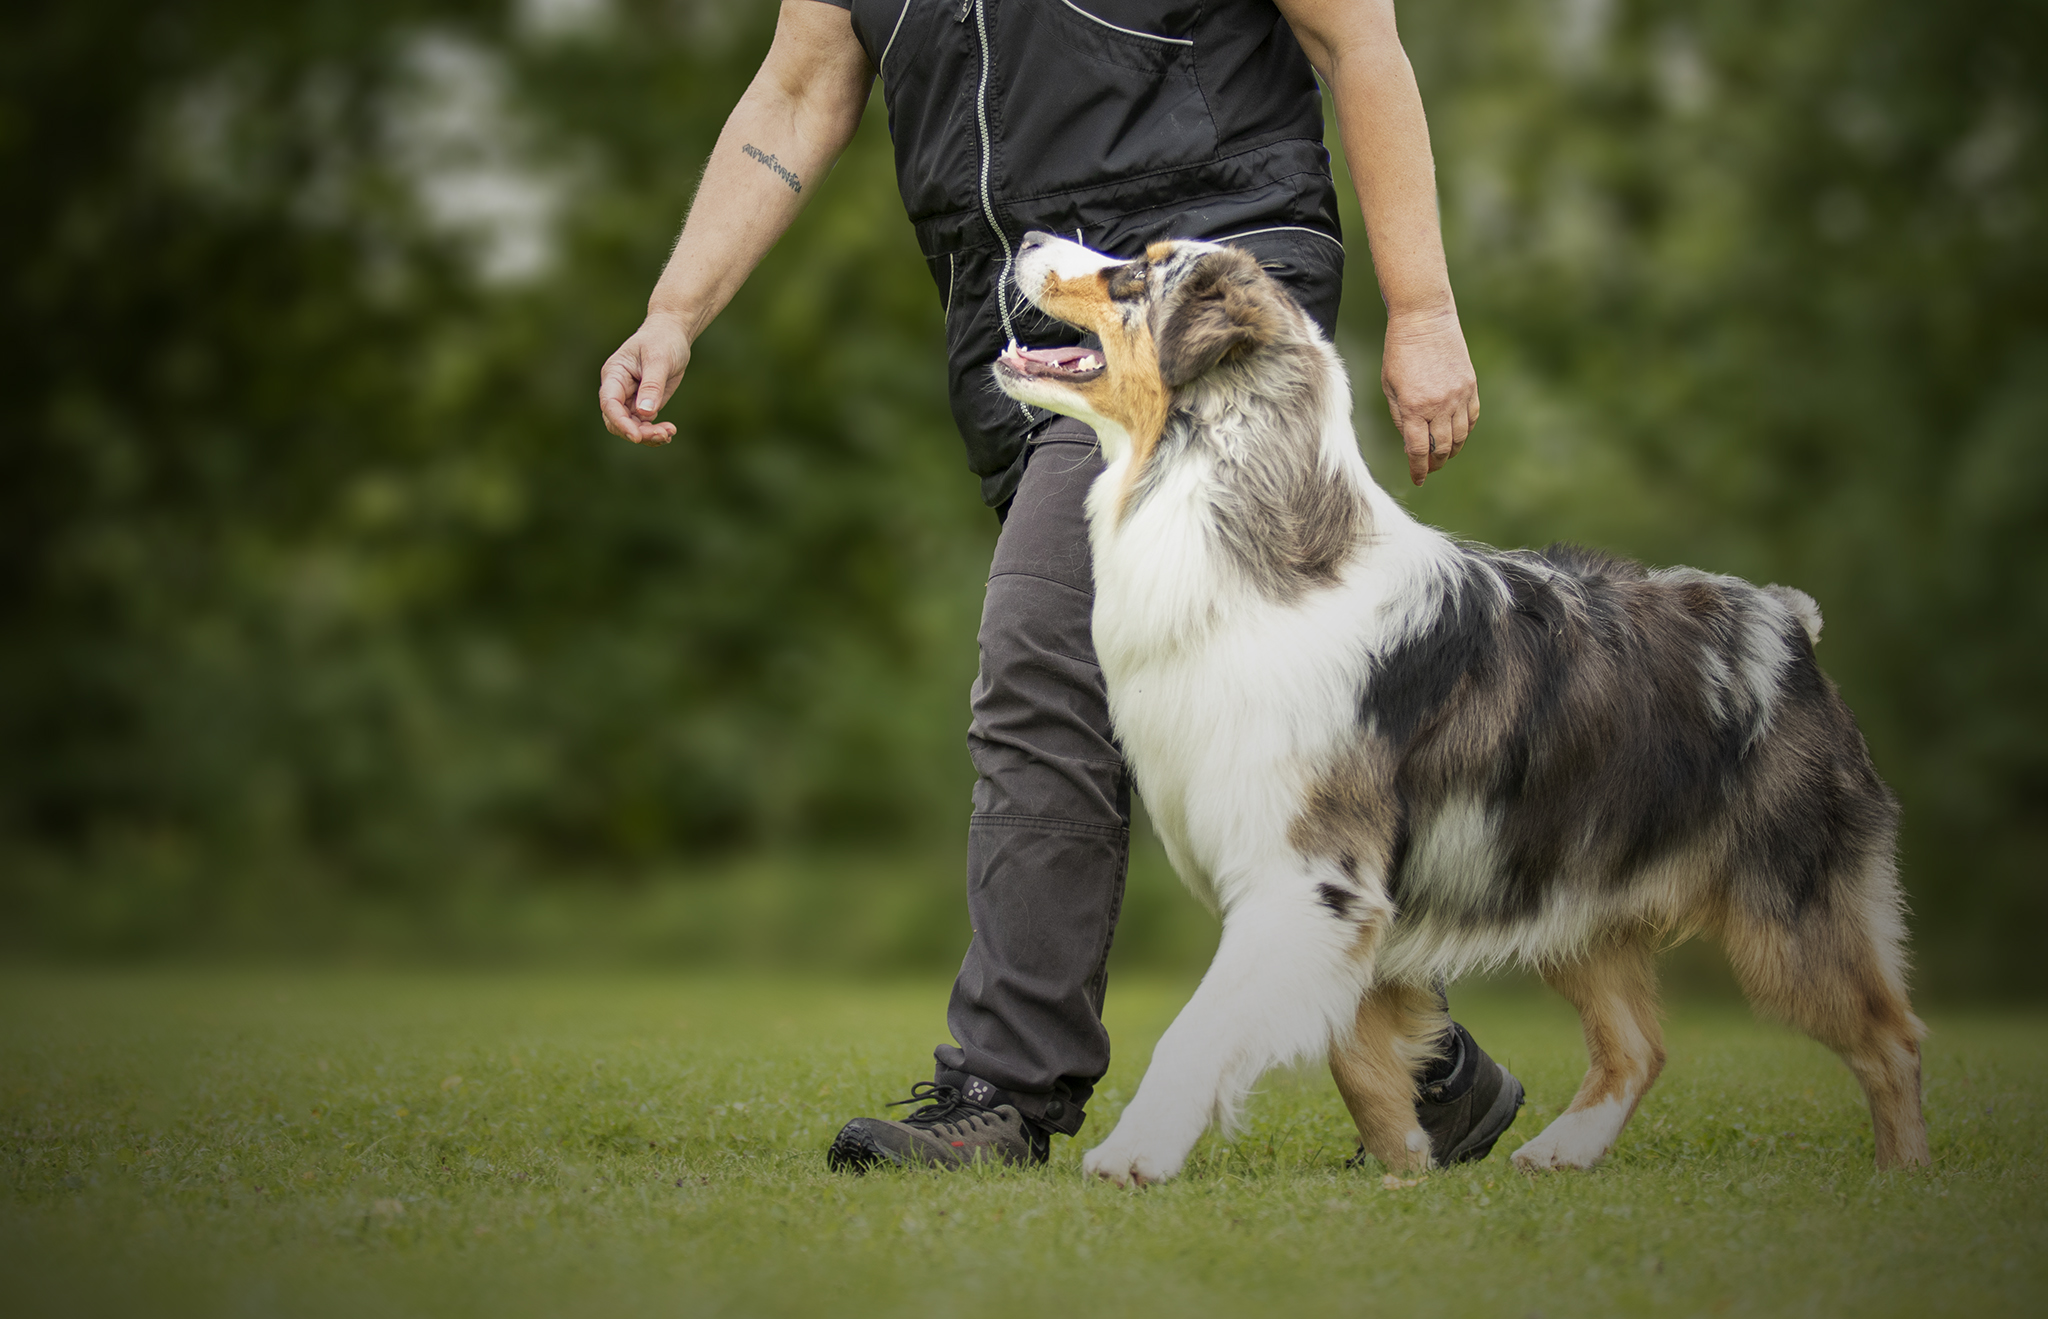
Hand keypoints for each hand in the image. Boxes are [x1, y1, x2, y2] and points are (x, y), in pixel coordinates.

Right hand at [598, 312, 691, 444]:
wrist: (673, 334)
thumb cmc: (663, 340)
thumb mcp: (659, 359)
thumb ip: (652, 385)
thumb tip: (646, 412)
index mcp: (614, 374)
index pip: (609, 403)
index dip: (620, 422)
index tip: (636, 436)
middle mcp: (618, 389)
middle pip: (618, 420)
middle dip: (637, 432)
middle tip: (663, 434)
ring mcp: (630, 399)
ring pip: (631, 426)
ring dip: (648, 435)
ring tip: (669, 432)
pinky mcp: (644, 405)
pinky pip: (644, 425)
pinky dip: (655, 432)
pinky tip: (669, 432)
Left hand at [1381, 308, 1479, 485]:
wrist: (1424, 319)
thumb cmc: (1399, 352)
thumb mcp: (1389, 387)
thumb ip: (1400, 417)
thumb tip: (1411, 442)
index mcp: (1413, 407)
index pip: (1419, 451)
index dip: (1419, 469)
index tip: (1418, 479)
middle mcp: (1439, 405)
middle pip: (1442, 449)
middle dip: (1435, 463)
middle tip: (1429, 468)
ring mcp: (1458, 395)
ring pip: (1460, 437)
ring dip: (1451, 450)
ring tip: (1442, 454)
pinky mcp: (1470, 385)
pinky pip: (1472, 418)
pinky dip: (1464, 431)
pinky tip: (1456, 434)